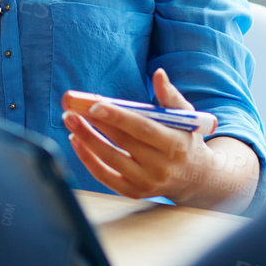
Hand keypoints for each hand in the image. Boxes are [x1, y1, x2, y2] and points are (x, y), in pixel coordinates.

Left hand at [61, 69, 221, 204]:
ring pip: (110, 160)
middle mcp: (161, 167)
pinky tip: (76, 140)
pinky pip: (105, 176)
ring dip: (86, 139)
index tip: (95, 105)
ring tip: (70, 120)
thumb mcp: (186, 117)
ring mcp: (147, 183)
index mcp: (174, 145)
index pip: (142, 129)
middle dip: (95, 124)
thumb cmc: (185, 140)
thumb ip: (170, 95)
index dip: (118, 117)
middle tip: (72, 108)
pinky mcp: (134, 192)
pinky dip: (88, 159)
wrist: (196, 179)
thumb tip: (158, 73)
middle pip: (122, 142)